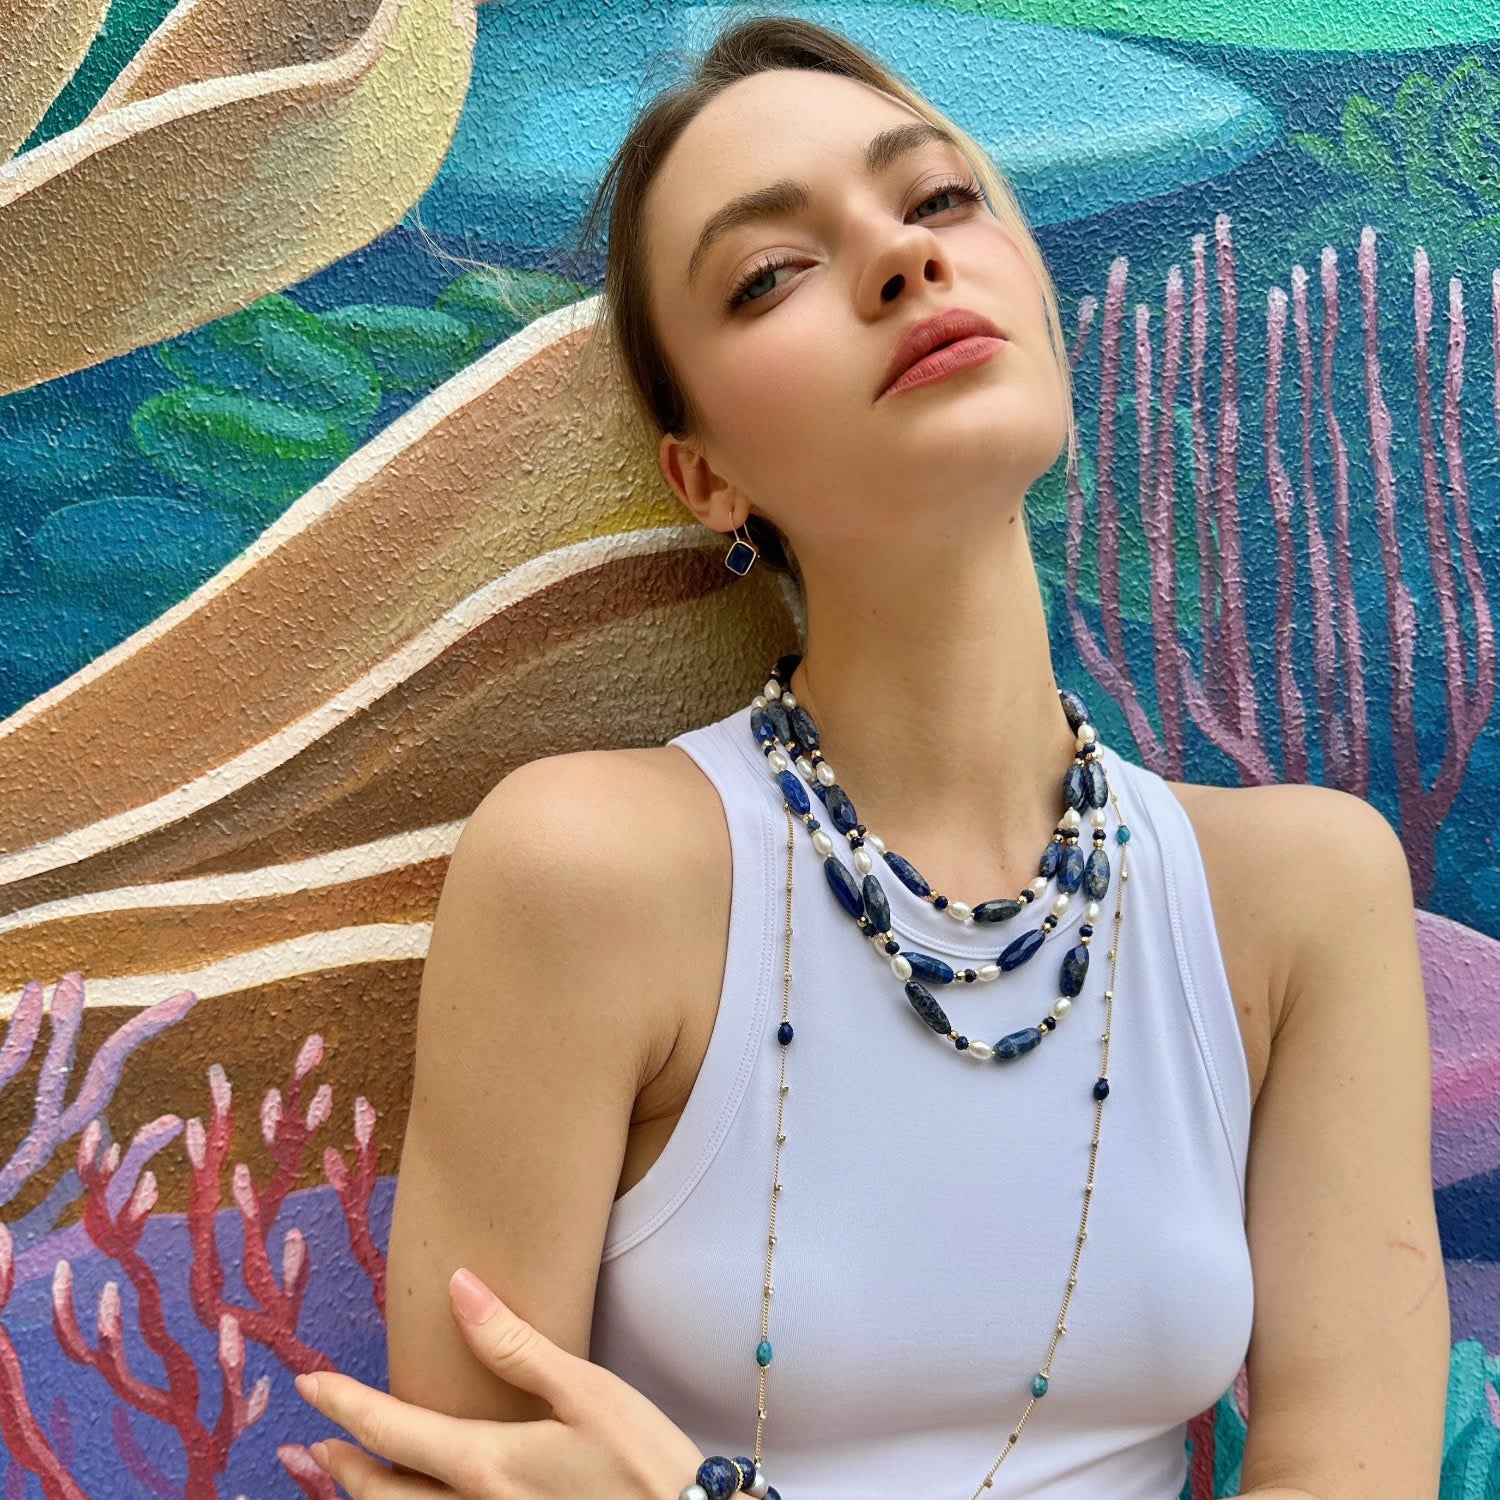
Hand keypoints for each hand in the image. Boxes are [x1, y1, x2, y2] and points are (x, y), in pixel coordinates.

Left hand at [293, 1266, 706, 1497]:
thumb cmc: (642, 1464)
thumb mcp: (587, 1390)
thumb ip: (515, 1343)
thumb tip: (458, 1287)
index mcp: (487, 1466)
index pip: (393, 1431)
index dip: (345, 1404)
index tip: (307, 1383)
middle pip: (385, 1494)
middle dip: (343, 1467)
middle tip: (313, 1445)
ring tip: (345, 1480)